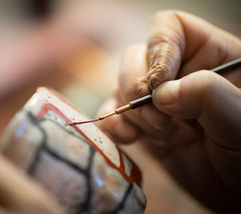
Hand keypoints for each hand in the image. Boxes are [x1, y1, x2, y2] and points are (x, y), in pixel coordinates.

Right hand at [99, 10, 240, 212]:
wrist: (238, 193)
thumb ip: (209, 96)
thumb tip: (161, 92)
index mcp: (211, 56)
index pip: (169, 28)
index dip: (157, 50)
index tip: (160, 86)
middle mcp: (179, 73)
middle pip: (135, 57)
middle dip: (139, 92)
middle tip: (161, 122)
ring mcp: (158, 101)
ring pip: (121, 88)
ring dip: (134, 116)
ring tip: (168, 140)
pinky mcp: (144, 126)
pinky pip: (114, 114)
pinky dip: (114, 125)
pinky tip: (129, 139)